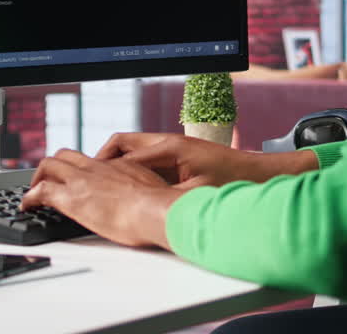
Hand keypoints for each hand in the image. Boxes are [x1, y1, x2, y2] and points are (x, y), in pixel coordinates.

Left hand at [21, 148, 181, 248]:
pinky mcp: (71, 198)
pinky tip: (26, 206)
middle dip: (53, 166)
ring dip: (38, 177)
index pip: (91, 161)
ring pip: (49, 165)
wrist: (155, 210)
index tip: (78, 179)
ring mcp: (82, 180)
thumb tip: (155, 199)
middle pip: (66, 155)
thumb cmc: (160, 206)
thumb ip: (147, 191)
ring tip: (34, 192)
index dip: (80, 169)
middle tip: (48, 179)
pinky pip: (41, 191)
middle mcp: (97, 168)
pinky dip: (30, 197)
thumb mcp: (156, 190)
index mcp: (118, 166)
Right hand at [96, 132, 317, 187]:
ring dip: (116, 165)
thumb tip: (139, 203)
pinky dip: (131, 169)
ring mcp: (171, 147)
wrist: (257, 174)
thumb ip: (163, 198)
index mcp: (169, 148)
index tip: (88, 183)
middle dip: (103, 160)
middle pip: (121, 143)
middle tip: (89, 180)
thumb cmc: (231, 181)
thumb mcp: (194, 195)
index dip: (103, 169)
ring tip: (104, 186)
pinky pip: (144, 157)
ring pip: (131, 149)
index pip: (123, 153)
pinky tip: (130, 189)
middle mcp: (167, 142)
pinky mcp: (177, 155)